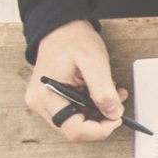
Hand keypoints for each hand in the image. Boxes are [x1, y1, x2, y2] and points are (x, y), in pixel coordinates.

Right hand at [25, 20, 127, 141]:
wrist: (61, 26)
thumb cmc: (73, 39)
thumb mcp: (94, 61)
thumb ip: (104, 89)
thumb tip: (113, 114)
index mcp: (46, 96)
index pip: (74, 130)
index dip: (99, 130)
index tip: (117, 118)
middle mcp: (40, 103)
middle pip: (74, 130)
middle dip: (99, 121)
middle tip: (116, 105)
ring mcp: (44, 103)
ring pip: (76, 124)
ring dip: (97, 114)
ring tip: (112, 94)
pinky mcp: (51, 100)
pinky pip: (74, 114)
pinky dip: (91, 108)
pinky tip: (100, 94)